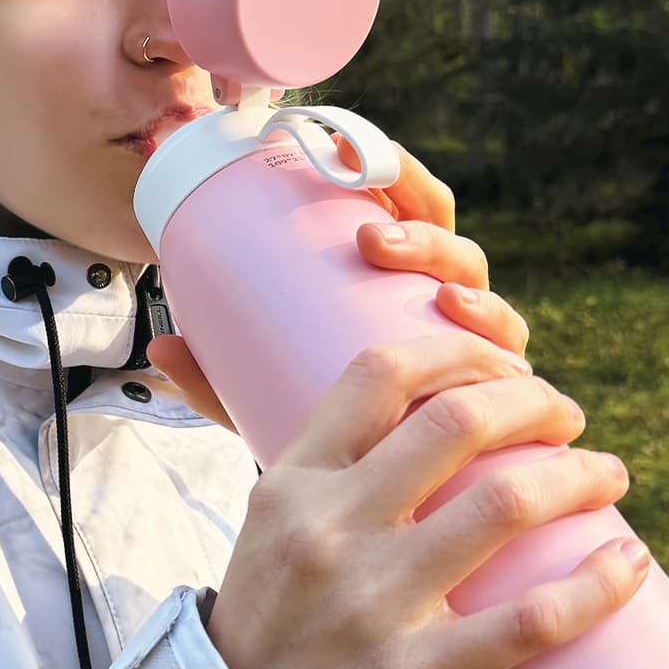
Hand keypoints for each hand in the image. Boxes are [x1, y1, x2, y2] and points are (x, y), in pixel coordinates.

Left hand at [148, 139, 528, 429]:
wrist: (370, 513)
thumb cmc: (321, 434)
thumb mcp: (262, 401)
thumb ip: (218, 379)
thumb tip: (158, 346)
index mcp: (388, 283)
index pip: (400, 206)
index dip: (387, 170)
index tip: (342, 155)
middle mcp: (433, 302)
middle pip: (442, 238)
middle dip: (415, 228)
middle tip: (368, 240)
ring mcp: (469, 342)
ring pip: (478, 286)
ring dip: (461, 278)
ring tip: (435, 291)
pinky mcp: (495, 388)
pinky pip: (511, 356)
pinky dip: (504, 342)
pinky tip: (493, 344)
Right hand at [206, 331, 644, 668]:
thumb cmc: (270, 626)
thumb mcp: (268, 527)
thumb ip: (312, 465)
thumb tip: (352, 391)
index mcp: (290, 483)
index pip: (379, 374)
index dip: (460, 352)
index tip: (507, 363)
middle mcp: (327, 528)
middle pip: (455, 422)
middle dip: (533, 401)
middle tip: (567, 416)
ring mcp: (370, 604)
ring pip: (502, 505)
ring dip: (579, 476)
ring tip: (609, 474)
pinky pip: (527, 623)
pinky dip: (594, 586)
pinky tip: (630, 563)